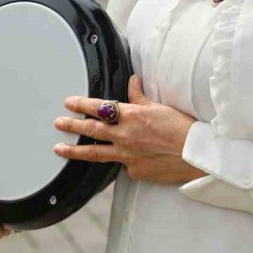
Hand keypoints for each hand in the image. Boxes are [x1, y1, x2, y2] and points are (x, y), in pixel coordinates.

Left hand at [53, 75, 204, 184]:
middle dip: (71, 126)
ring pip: (95, 153)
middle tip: (58, 123)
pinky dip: (118, 161)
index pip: (99, 108)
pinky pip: (121, 166)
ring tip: (59, 149)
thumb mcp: (159, 106)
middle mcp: (125, 135)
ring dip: (74, 150)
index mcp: (131, 115)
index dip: (82, 105)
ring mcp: (127, 156)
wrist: (194, 154)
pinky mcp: (134, 171)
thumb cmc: (181, 128)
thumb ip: (140, 96)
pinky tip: (116, 160)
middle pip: (91, 130)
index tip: (69, 103)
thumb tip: (132, 80)